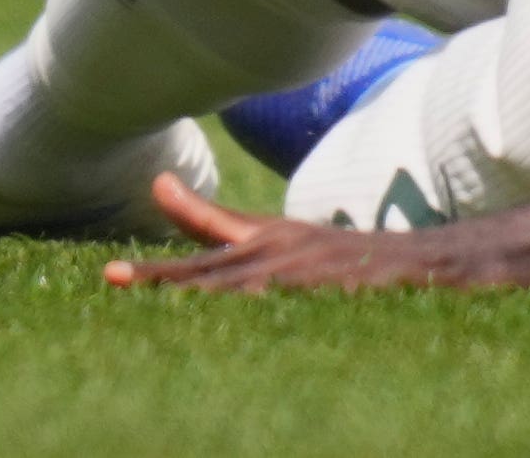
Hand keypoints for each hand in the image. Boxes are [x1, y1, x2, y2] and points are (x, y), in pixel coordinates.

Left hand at [101, 177, 466, 295]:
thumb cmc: (328, 252)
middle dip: (167, 287)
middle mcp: (279, 258)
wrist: (420, 262)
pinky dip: (261, 327)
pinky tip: (234, 345)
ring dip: (205, 306)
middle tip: (118, 286)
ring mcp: (307, 281)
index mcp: (259, 242)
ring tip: (165, 319)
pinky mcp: (335, 301)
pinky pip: (288, 320)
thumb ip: (210, 218)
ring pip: (244, 300)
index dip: (156, 273)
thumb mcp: (270, 231)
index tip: (109, 276)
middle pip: (213, 280)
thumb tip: (156, 184)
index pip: (198, 259)